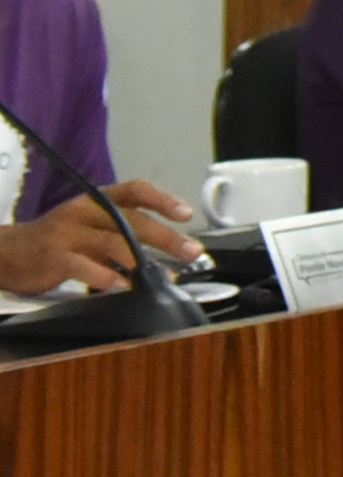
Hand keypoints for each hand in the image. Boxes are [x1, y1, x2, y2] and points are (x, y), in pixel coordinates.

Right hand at [0, 179, 202, 293]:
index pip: (135, 190)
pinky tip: (119, 285)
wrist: (7, 252)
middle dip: (165, 236)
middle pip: (130, 219)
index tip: (186, 215)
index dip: (162, 200)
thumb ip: (123, 232)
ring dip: (140, 259)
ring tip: (160, 274)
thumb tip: (168, 250)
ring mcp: (66, 233)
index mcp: (96, 200)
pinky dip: (103, 276)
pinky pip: (81, 265)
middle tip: (190, 252)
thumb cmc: (58, 240)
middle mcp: (83, 212)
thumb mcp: (91, 227)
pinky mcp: (52, 257)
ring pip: (110, 241)